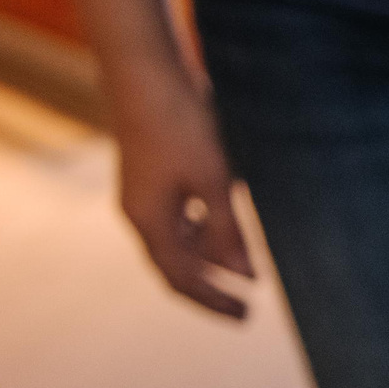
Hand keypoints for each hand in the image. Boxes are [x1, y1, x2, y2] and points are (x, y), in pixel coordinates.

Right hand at [110, 58, 252, 318]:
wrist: (147, 72)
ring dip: (211, 256)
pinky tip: (228, 224)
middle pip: (177, 266)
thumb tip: (247, 277)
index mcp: (149, 221)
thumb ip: (229, 230)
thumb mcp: (213, 180)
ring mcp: (144, 193)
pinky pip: (179, 216)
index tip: (246, 315)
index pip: (182, 279)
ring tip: (247, 266)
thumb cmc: (181, 124)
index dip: (214, 301)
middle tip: (246, 306)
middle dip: (212, 286)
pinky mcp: (153, 173)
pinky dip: (204, 228)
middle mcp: (140, 212)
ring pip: (179, 241)